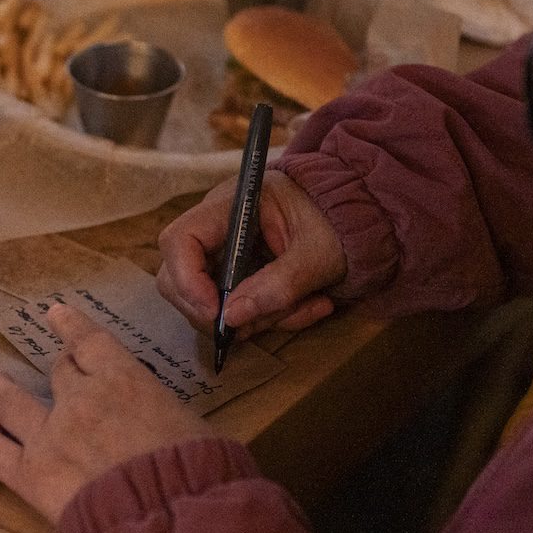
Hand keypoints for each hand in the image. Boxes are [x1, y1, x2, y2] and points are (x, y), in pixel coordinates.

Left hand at [0, 303, 212, 525]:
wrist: (168, 515)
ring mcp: (50, 435)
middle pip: (57, 372)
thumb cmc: (197, 472)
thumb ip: (166, 415)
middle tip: (52, 368)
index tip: (56, 314)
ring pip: (11, 402)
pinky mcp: (31, 474)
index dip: (71, 327)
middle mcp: (80, 398)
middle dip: (55, 369)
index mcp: (124, 380)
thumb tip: (164, 426)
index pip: (90, 343)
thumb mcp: (193, 427)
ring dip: (1, 391)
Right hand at [157, 170, 346, 340]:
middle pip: (176, 275)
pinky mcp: (233, 275)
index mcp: (231, 206)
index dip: (187, 280)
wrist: (356, 213)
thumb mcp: (318, 254)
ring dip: (250, 319)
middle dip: (211, 311)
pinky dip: (264, 319)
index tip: (216, 312)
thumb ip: (279, 285)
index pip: (180, 240)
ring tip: (303, 307)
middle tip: (253, 326)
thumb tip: (230, 319)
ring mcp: (220, 253)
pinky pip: (231, 308)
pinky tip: (304, 307)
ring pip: (201, 300)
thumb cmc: (338, 220)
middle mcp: (215, 228)